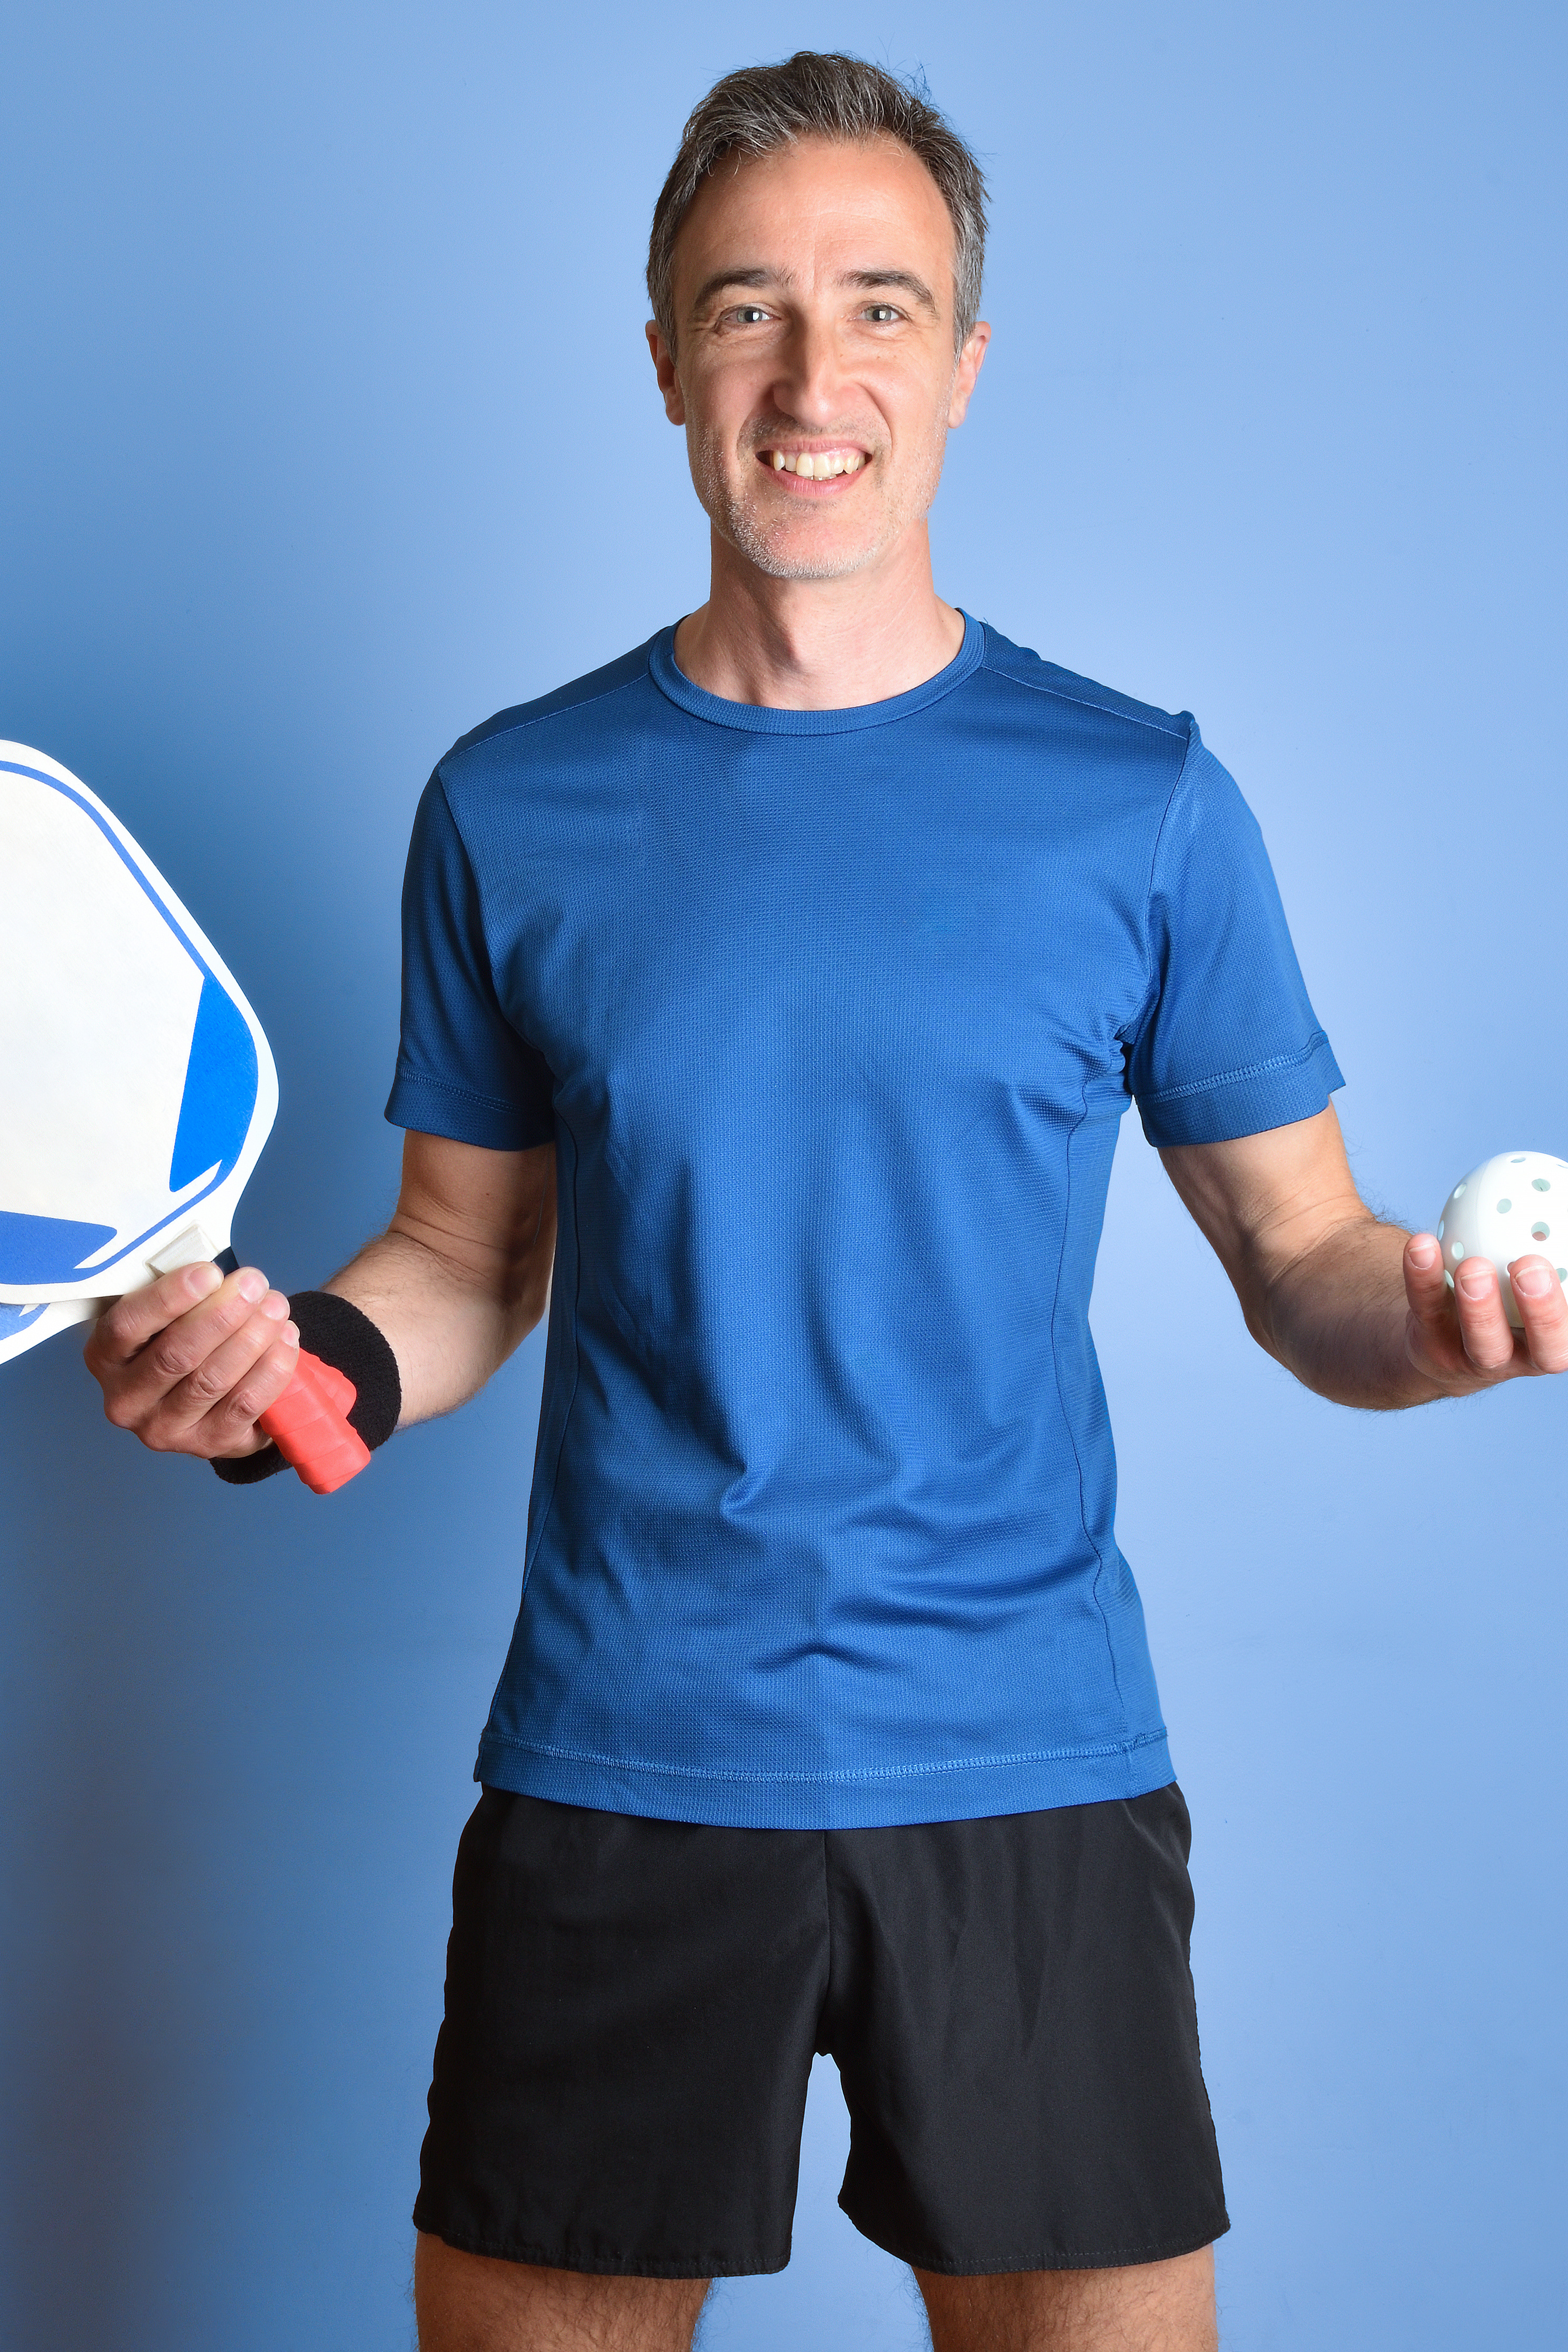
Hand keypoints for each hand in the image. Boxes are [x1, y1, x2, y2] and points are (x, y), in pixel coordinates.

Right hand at [84, 1262, 300, 1457]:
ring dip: (252, 1338)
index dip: (170, 1297)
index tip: (211, 1273)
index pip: (128, 1326)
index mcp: (105, 1357)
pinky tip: (286, 1340)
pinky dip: (270, 1369)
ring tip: (275, 1308)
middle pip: (176, 1354)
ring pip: (212, 1380)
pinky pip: (244, 1404)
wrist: (206, 1396)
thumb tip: (219, 1278)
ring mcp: (164, 1429)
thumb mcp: (165, 1316)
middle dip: (222, 1315)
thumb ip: (181, 1296)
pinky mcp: (207, 1445)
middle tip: (255, 1285)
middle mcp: (126, 1400)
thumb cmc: (183, 1339)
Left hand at [1403, 1234, 1567, 1388]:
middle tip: (1531, 1266)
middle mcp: (1525, 1356)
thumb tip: (1555, 1180)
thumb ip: (1543, 1241)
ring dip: (1480, 1306)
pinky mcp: (1432, 1347)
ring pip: (1485, 1343)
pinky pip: (1429, 1311)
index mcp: (1558, 1337)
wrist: (1443, 1336)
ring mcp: (1477, 1359)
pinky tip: (1422, 1244)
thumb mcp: (1525, 1275)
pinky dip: (1423, 1278)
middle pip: (1547, 1350)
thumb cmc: (1504, 1293)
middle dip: (1544, 1312)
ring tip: (1475, 1265)